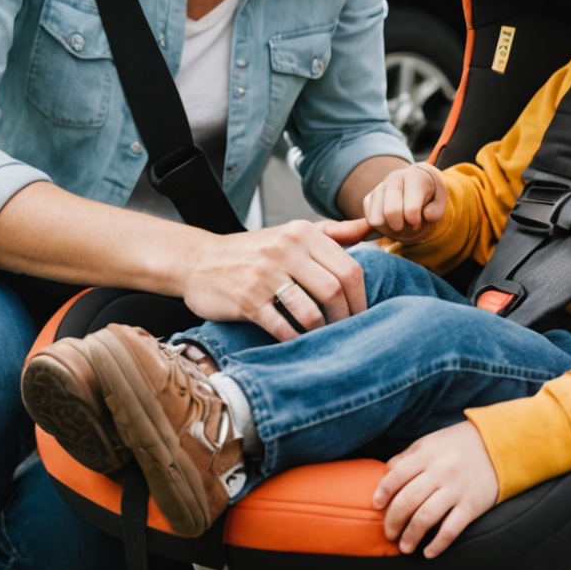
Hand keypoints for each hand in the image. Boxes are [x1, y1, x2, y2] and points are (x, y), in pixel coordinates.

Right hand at [178, 219, 370, 340]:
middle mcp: (285, 250)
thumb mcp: (292, 233)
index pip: (350, 268)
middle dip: (346, 317)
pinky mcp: (247, 301)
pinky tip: (298, 342)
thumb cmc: (254, 251)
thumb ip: (333, 232)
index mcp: (301, 233)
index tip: (361, 313)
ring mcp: (264, 276)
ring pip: (312, 313)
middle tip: (346, 330)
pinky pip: (283, 329)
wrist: (199, 261)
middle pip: (335, 291)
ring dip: (322, 332)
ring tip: (323, 337)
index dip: (361, 297)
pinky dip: (296, 340)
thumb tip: (370, 228)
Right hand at [361, 162, 446, 243]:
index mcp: (415, 176)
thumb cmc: (429, 195)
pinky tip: (391, 221)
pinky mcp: (369, 197)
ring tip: (401, 223)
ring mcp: (380, 187)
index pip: (410, 204)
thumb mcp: (440, 201)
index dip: (414, 219)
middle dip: (400, 226)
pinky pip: (370, 219)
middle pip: (391, 211)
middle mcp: (395, 177)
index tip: (417, 222)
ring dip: (390, 228)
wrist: (416, 186)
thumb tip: (427, 215)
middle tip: (408, 226)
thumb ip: (437, 210)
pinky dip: (380, 226)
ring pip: (377, 218)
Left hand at [372, 421, 498, 556]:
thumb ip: (407, 458)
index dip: (383, 492)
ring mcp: (456, 489)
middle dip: (393, 521)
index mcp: (427, 455)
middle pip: (408, 500)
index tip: (376, 506)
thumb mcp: (429, 443)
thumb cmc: (457, 445)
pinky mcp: (472, 505)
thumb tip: (384, 474)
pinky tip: (428, 552)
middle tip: (388, 534)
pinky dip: (437, 544)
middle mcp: (440, 472)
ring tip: (404, 546)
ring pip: (426, 517)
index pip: (396, 475)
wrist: (498, 445)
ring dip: (411, 536)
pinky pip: (451, 529)